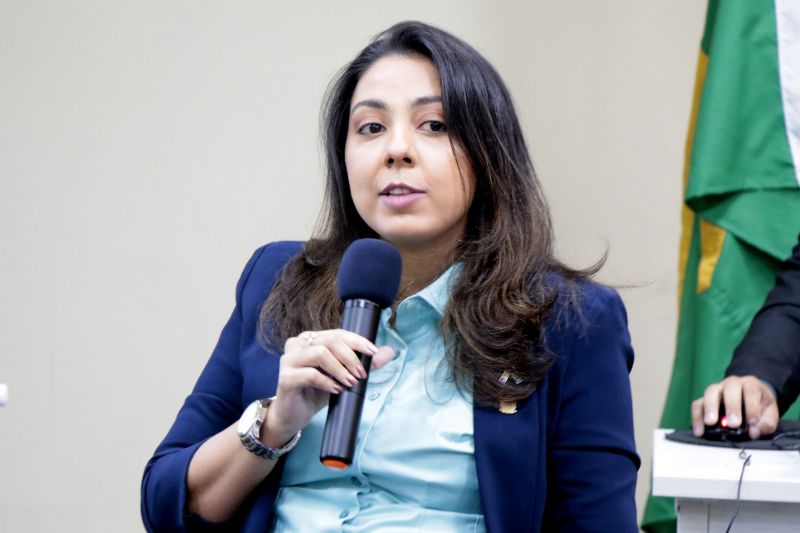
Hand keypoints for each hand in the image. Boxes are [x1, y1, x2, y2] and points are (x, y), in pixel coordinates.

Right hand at [262, 329, 394, 446]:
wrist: (293, 415)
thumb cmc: (316, 392)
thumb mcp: (342, 376)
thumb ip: (363, 363)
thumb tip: (390, 352)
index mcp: (310, 339)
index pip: (337, 333)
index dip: (357, 341)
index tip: (373, 352)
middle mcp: (297, 344)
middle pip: (330, 341)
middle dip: (351, 357)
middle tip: (362, 374)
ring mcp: (288, 360)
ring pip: (320, 354)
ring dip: (340, 368)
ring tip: (351, 382)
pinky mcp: (285, 378)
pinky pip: (310, 375)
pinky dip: (328, 382)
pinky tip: (337, 389)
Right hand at [691, 375, 778, 438]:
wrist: (749, 395)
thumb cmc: (759, 404)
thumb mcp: (770, 412)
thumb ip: (766, 423)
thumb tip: (754, 432)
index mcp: (750, 384)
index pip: (750, 391)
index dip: (752, 407)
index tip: (752, 423)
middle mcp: (732, 383)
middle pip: (729, 389)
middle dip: (731, 407)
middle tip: (733, 424)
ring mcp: (716, 389)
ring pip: (710, 392)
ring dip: (710, 408)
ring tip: (710, 423)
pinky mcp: (705, 399)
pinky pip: (697, 404)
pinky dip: (697, 417)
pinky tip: (699, 430)